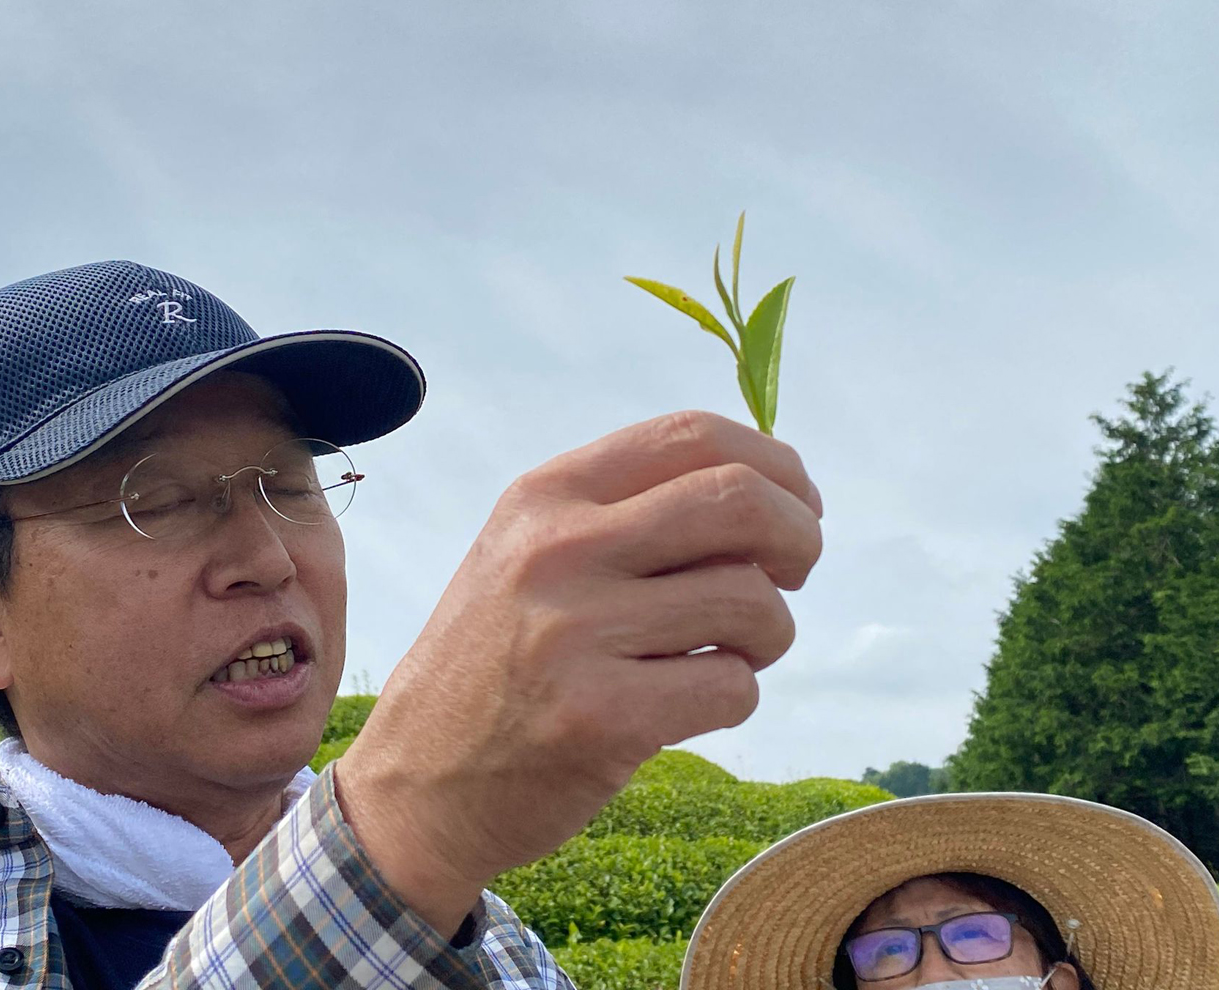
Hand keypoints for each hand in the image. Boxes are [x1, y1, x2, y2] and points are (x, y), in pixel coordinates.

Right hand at [333, 411, 823, 936]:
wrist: (418, 784)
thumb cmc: (495, 660)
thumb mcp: (528, 553)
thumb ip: (626, 511)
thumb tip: (769, 486)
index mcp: (546, 496)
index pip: (692, 434)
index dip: (773, 463)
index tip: (796, 502)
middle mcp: (557, 551)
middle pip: (740, 502)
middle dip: (800, 536)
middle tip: (796, 573)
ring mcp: (574, 634)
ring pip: (752, 601)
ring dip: (771, 631)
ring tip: (732, 650)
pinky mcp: (599, 718)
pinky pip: (732, 686)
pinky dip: (737, 694)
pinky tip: (691, 701)